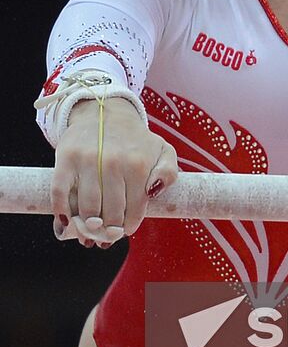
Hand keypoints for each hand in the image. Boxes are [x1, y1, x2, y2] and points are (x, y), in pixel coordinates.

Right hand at [51, 97, 177, 247]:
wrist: (105, 113)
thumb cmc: (136, 140)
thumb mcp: (163, 151)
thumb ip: (168, 173)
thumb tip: (153, 192)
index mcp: (139, 164)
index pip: (134, 211)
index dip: (128, 226)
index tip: (124, 229)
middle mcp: (113, 162)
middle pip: (109, 214)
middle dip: (108, 231)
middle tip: (106, 234)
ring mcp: (88, 160)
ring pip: (86, 209)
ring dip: (87, 228)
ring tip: (90, 231)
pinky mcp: (66, 158)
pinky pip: (60, 193)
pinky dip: (62, 213)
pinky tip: (67, 224)